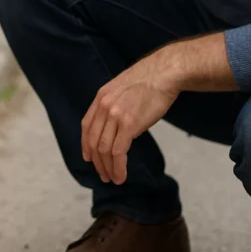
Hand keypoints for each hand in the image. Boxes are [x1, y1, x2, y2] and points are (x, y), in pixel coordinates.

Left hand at [81, 51, 179, 185]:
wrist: (165, 72)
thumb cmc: (150, 80)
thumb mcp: (123, 88)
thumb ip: (115, 104)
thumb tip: (117, 123)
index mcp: (101, 97)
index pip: (86, 126)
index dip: (86, 145)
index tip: (89, 158)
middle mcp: (104, 107)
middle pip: (93, 141)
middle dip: (97, 162)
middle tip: (103, 175)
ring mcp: (115, 116)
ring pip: (104, 149)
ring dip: (108, 168)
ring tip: (113, 179)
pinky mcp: (129, 124)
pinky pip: (118, 152)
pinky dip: (118, 167)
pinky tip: (121, 175)